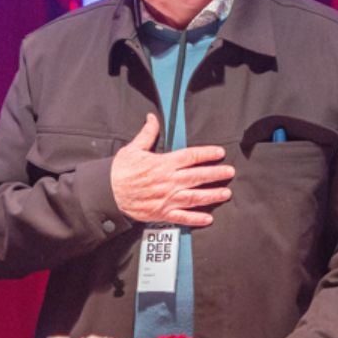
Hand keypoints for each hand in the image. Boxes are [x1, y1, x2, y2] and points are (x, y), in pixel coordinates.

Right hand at [110, 113, 234, 226]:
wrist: (107, 193)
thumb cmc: (120, 172)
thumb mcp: (133, 148)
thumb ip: (147, 134)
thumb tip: (152, 118)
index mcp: (163, 164)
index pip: (190, 157)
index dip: (207, 154)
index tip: (219, 153)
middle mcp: (168, 181)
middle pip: (197, 177)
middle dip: (216, 174)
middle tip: (229, 172)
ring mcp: (166, 198)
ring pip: (194, 197)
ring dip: (212, 195)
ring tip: (225, 193)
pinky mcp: (161, 213)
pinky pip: (182, 217)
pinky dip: (196, 218)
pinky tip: (208, 218)